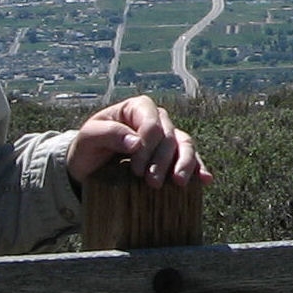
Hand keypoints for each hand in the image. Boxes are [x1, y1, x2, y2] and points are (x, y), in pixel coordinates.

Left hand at [66, 96, 211, 189]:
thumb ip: (109, 134)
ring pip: (185, 145)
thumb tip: (135, 142)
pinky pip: (191, 158)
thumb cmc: (88, 148)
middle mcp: (156, 119)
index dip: (148, 146)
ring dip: (184, 163)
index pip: (151, 123)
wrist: (90, 168)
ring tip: (179, 183)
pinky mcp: (173, 157)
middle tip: (152, 184)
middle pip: (168, 136)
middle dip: (162, 160)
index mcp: (137, 108)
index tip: (136, 169)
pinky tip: (204, 179)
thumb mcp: (89, 138)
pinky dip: (199, 168)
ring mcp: (167, 138)